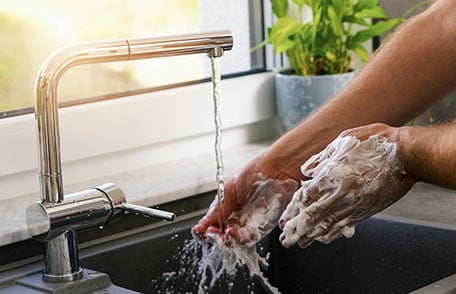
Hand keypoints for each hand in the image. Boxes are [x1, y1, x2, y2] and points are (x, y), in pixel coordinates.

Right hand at [192, 157, 298, 245]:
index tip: (199, 230)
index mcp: (228, 208)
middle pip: (223, 235)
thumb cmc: (256, 172)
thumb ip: (219, 209)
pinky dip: (240, 239)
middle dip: (215, 237)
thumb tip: (203, 224)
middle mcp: (238, 217)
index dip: (206, 229)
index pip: (213, 224)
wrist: (278, 169)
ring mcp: (250, 223)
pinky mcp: (262, 227)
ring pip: (235, 240)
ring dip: (227, 240)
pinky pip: (249, 239)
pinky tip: (232, 233)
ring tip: (222, 234)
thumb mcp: (230, 190)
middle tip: (210, 233)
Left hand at [278, 123, 415, 247]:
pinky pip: (345, 226)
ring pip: (328, 225)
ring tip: (299, 243)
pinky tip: (323, 238)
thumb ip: (322, 158)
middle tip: (285, 239)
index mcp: (331, 176)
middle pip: (312, 217)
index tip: (284, 219)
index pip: (305, 199)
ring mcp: (354, 205)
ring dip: (311, 236)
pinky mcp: (366, 210)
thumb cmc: (374, 143)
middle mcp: (340, 194)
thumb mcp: (342, 141)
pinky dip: (332, 234)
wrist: (405, 154)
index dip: (292, 211)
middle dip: (296, 230)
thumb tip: (307, 171)